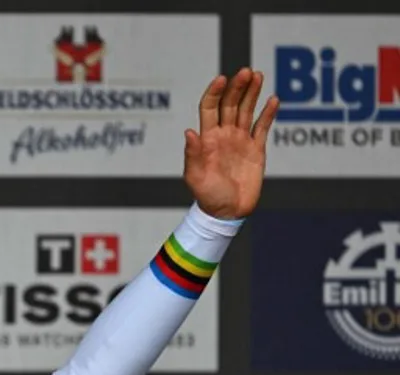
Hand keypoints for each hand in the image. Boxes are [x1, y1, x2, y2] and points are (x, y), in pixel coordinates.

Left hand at [183, 67, 279, 219]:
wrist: (227, 212)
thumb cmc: (207, 196)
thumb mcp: (196, 177)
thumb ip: (193, 154)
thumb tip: (189, 132)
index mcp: (207, 139)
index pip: (210, 108)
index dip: (214, 93)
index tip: (221, 79)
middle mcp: (224, 135)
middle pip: (230, 104)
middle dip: (237, 87)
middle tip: (246, 71)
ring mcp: (241, 140)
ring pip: (247, 110)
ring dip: (252, 93)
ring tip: (258, 75)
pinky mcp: (256, 149)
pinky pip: (262, 127)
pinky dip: (268, 114)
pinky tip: (273, 100)